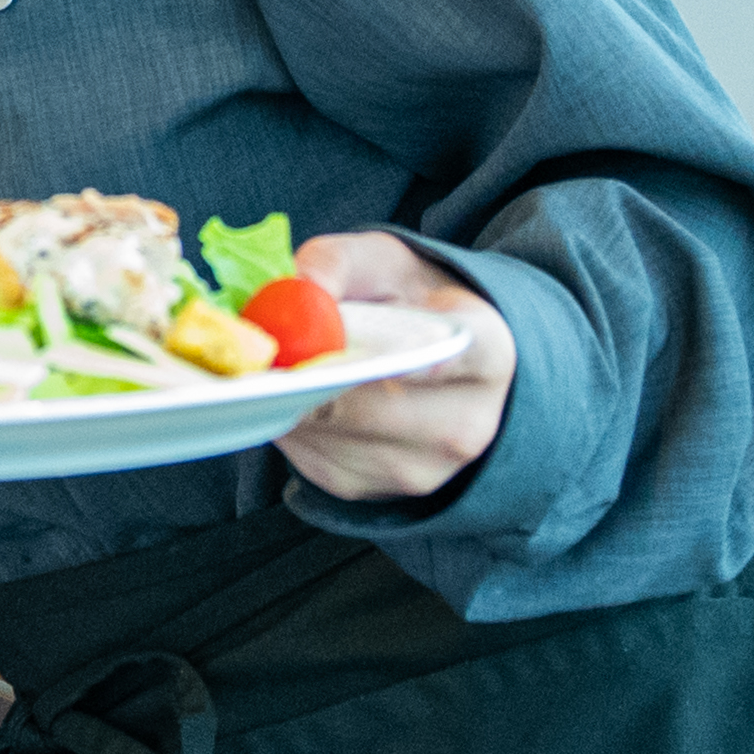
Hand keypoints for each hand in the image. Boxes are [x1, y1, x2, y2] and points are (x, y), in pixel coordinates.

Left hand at [267, 229, 515, 505]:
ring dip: (289, 399)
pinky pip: (309, 456)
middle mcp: (467, 423)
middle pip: (369, 406)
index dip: (414, 359)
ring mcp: (420, 468)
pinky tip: (292, 393)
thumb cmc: (409, 303)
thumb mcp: (384, 262)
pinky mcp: (369, 491)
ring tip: (277, 363)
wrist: (432, 362)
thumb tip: (297, 288)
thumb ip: (339, 262)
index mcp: (488, 353)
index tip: (367, 351)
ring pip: (328, 432)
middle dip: (309, 375)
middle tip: (264, 347)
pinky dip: (289, 423)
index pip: (461, 359)